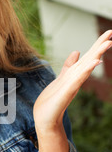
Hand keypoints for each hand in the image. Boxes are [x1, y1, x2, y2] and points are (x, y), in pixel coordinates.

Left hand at [33, 30, 111, 151]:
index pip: (88, 57)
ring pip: (87, 67)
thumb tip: (77, 51)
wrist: (45, 118)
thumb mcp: (61, 78)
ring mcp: (73, 85)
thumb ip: (69, 66)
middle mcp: (76, 78)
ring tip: (108, 43)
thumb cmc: (53, 100)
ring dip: (97, 55)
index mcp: (74, 74)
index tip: (108, 32)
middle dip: (100, 46)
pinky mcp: (67, 92)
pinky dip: (86, 70)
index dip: (97, 45)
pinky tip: (95, 62)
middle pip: (90, 59)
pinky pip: (78, 79)